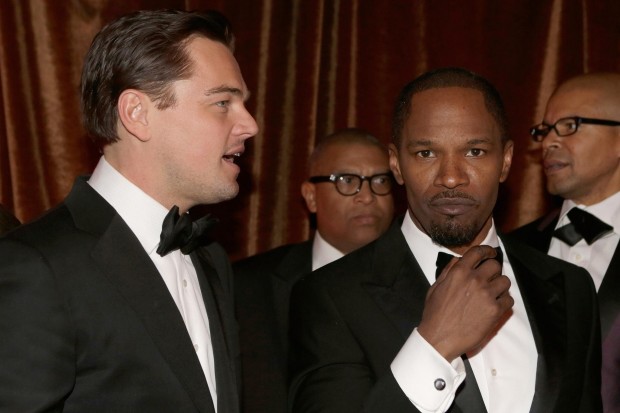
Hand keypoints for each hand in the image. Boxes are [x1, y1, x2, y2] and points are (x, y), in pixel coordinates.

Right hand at [417, 245, 513, 360]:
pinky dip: (504, 301)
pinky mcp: (495, 311)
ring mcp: (486, 295)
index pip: (478, 252)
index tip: (490, 253)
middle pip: (495, 265)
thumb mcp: (435, 287)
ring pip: (505, 281)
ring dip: (500, 286)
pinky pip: (509, 299)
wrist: (439, 338)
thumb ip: (448, 271)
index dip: (486, 250)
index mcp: (459, 272)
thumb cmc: (435, 314)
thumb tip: (458, 260)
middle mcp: (474, 280)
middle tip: (489, 279)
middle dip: (493, 271)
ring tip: (493, 294)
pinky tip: (495, 306)